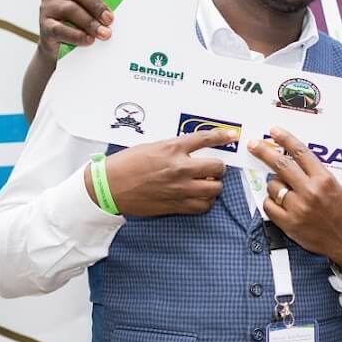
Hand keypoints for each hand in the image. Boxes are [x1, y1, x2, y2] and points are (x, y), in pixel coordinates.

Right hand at [37, 0, 112, 59]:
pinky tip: (89, 40)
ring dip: (90, 22)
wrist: (59, 45)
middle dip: (96, 3)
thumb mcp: (88, 5)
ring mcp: (46, 6)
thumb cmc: (80, 19)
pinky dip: (77, 35)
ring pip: (70, 9)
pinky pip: (60, 29)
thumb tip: (114, 6)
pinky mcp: (44, 26)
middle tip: (110, 18)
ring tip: (105, 33)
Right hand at [96, 129, 233, 215]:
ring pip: (215, 189)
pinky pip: (203, 206)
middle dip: (218, 168)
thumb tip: (193, 152)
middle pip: (217, 168)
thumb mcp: (152, 147)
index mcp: (172, 148)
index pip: (205, 139)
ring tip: (207, 183)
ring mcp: (179, 188)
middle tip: (212, 168)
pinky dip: (205, 201)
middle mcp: (180, 168)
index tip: (233, 135)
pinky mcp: (175, 205)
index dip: (222, 136)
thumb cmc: (126, 164)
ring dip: (214, 185)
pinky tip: (199, 197)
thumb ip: (175, 148)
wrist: (109, 187)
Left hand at [250, 127, 341, 273]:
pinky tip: (280, 205)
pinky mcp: (289, 224)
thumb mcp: (334, 186)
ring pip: (273, 186)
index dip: (285, 138)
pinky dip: (271, 202)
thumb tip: (289, 159)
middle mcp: (310, 191)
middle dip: (263, 152)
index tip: (273, 131)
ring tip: (286, 192)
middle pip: (281, 164)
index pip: (300, 151)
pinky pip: (268, 205)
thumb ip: (313, 173)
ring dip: (274, 185)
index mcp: (324, 178)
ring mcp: (298, 208)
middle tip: (253, 145)